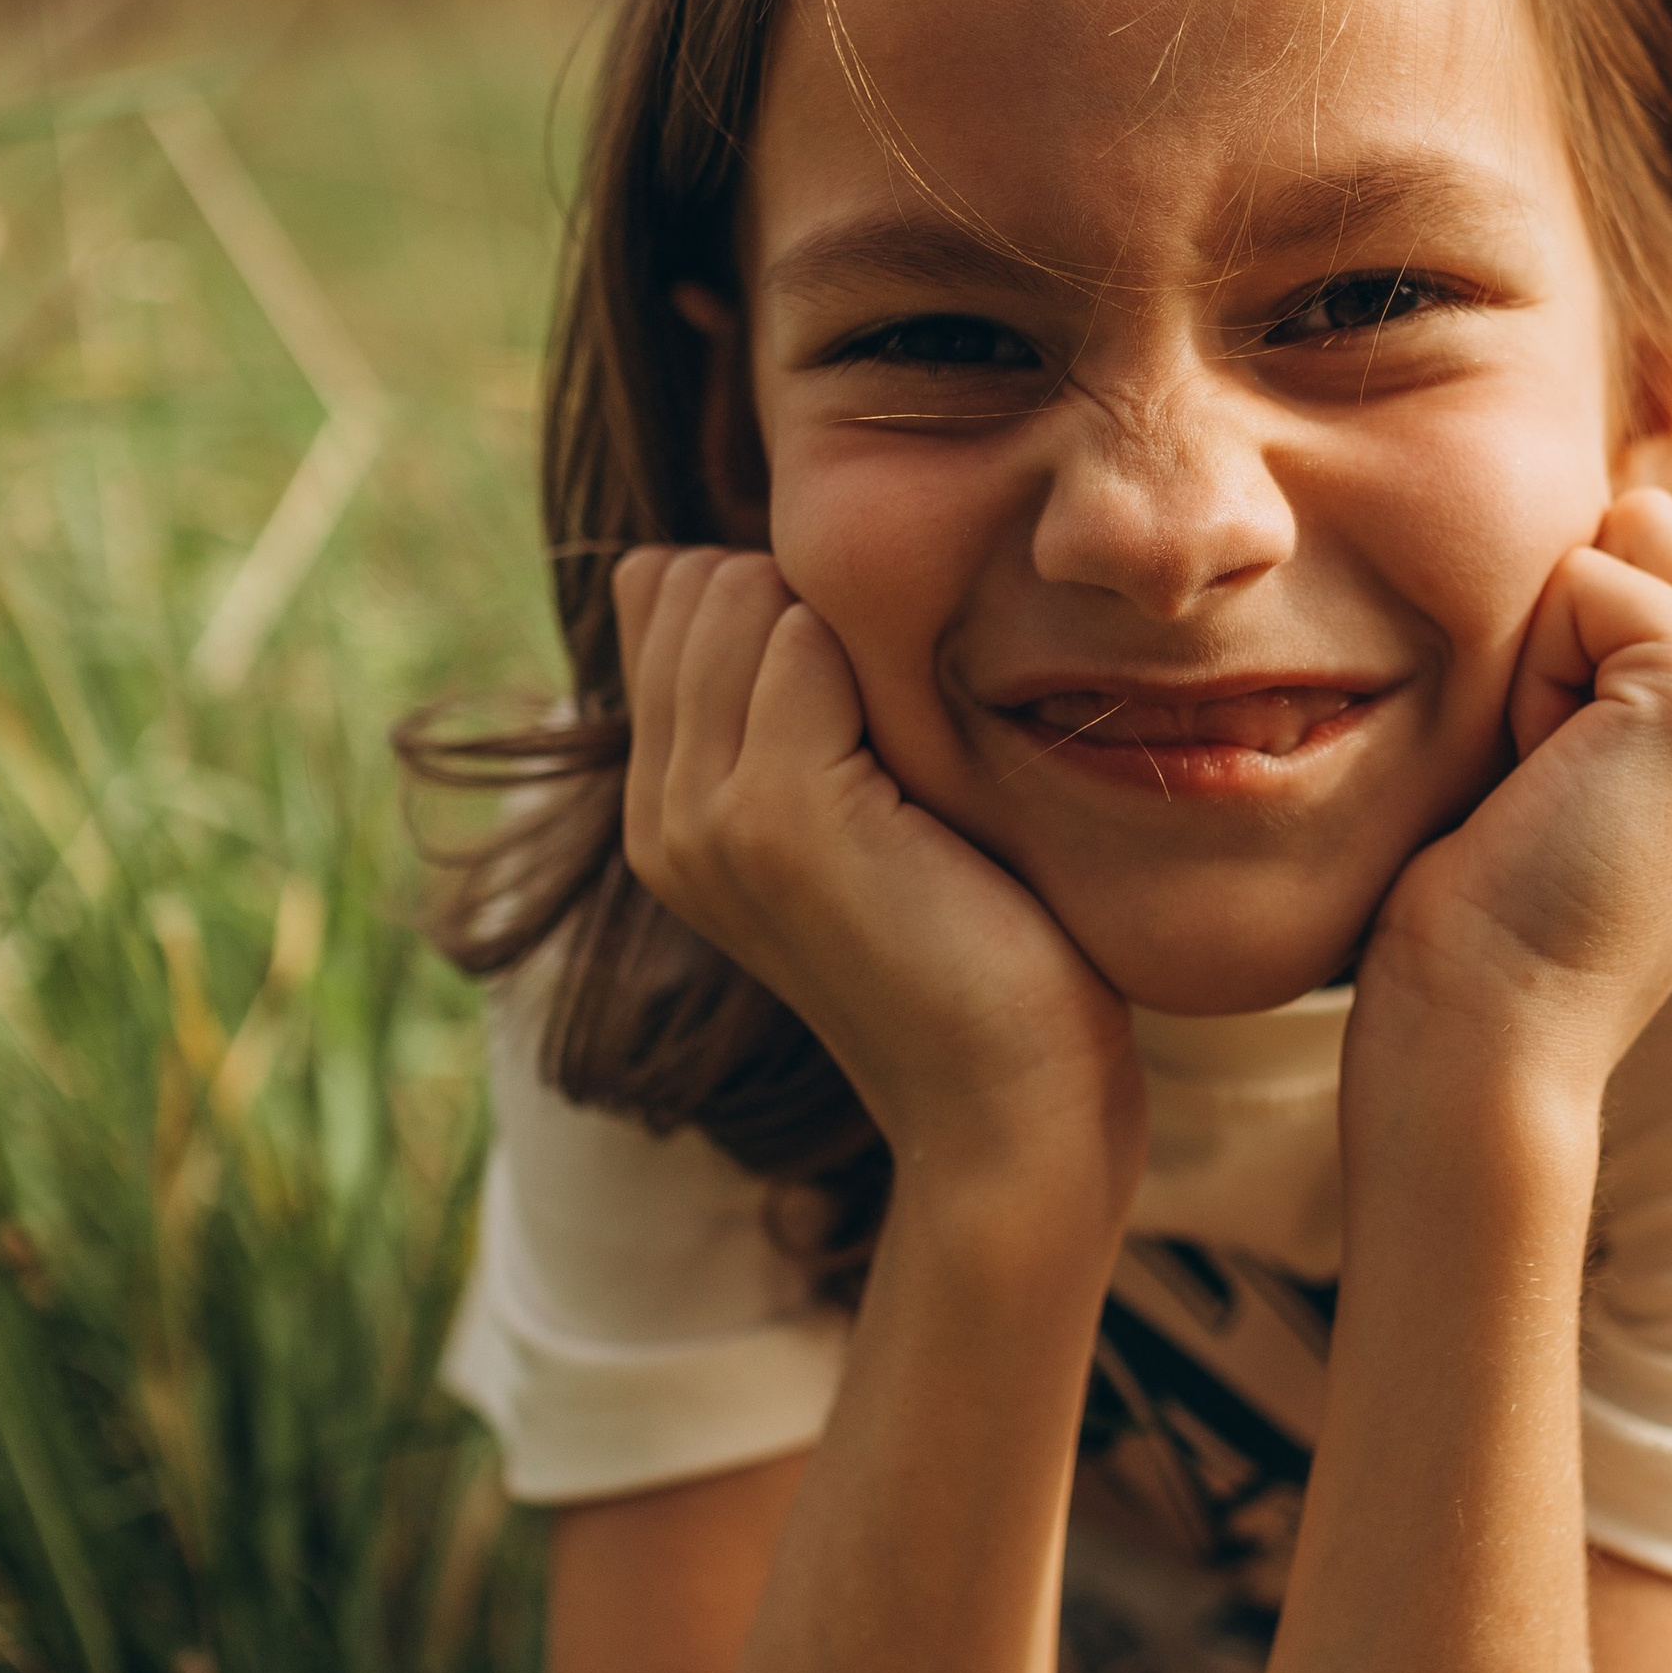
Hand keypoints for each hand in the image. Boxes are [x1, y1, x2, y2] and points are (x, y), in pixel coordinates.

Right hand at [614, 549, 1147, 1202]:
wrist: (1011, 1108)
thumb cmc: (979, 950)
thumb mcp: (872, 809)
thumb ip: (796, 703)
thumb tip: (732, 564)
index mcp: (667, 812)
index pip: (668, 593)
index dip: (789, 601)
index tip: (882, 701)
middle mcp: (660, 815)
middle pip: (697, 582)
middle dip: (812, 600)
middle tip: (913, 723)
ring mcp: (704, 816)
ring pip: (740, 595)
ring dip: (854, 628)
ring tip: (924, 750)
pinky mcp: (776, 816)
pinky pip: (803, 639)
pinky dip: (888, 663)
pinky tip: (941, 765)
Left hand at [1355, 486, 1671, 1101]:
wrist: (1488, 1038)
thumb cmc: (1501, 898)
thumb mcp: (1609, 742)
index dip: (1636, 599)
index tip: (1599, 752)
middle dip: (1598, 605)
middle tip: (1574, 763)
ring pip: (1652, 522)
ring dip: (1564, 635)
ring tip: (1563, 769)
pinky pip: (1591, 577)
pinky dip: (1537, 672)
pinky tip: (1549, 779)